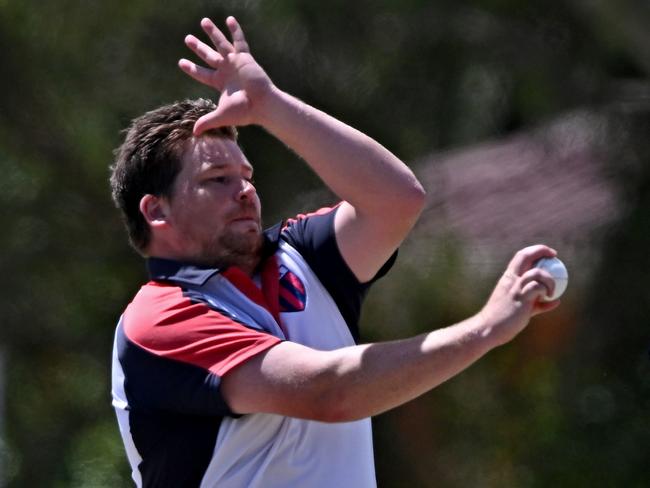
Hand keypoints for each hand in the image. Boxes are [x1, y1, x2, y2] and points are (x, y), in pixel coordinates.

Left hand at [179, 17, 274, 133]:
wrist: (262, 105)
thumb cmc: (244, 112)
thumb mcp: (222, 116)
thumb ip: (207, 122)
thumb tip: (194, 133)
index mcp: (220, 83)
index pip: (202, 74)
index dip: (191, 69)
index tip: (181, 62)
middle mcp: (226, 70)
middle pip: (208, 56)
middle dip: (198, 48)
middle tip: (188, 39)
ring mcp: (235, 63)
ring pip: (221, 44)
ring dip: (213, 33)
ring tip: (203, 21)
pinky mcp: (245, 58)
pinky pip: (239, 41)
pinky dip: (235, 30)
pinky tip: (229, 19)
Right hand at [479, 244, 560, 345]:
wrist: (488, 328)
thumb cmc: (502, 319)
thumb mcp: (521, 307)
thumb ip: (538, 303)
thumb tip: (556, 301)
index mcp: (508, 277)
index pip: (521, 256)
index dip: (536, 250)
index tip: (549, 254)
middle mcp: (511, 280)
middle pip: (526, 256)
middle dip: (541, 250)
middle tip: (554, 255)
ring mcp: (515, 289)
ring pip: (536, 273)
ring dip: (549, 279)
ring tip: (551, 291)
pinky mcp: (520, 299)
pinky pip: (537, 289)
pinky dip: (547, 292)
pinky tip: (552, 299)